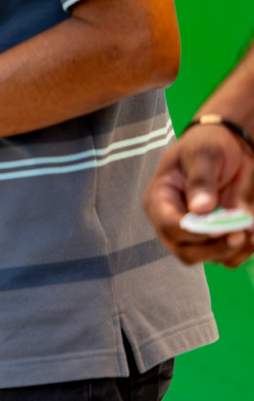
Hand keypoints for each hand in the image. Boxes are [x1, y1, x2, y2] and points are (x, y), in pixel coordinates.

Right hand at [143, 123, 253, 267]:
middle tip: (240, 232)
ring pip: (209, 259)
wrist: (230, 148)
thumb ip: (200, 180)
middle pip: (186, 252)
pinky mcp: (215, 240)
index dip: (194, 230)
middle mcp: (172, 221)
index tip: (221, 223)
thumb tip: (200, 208)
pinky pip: (228, 259)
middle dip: (216, 246)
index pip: (169, 225)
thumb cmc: (208, 145)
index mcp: (160, 199)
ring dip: (234, 249)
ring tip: (250, 228)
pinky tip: (251, 233)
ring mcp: (194, 234)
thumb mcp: (203, 154)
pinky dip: (244, 251)